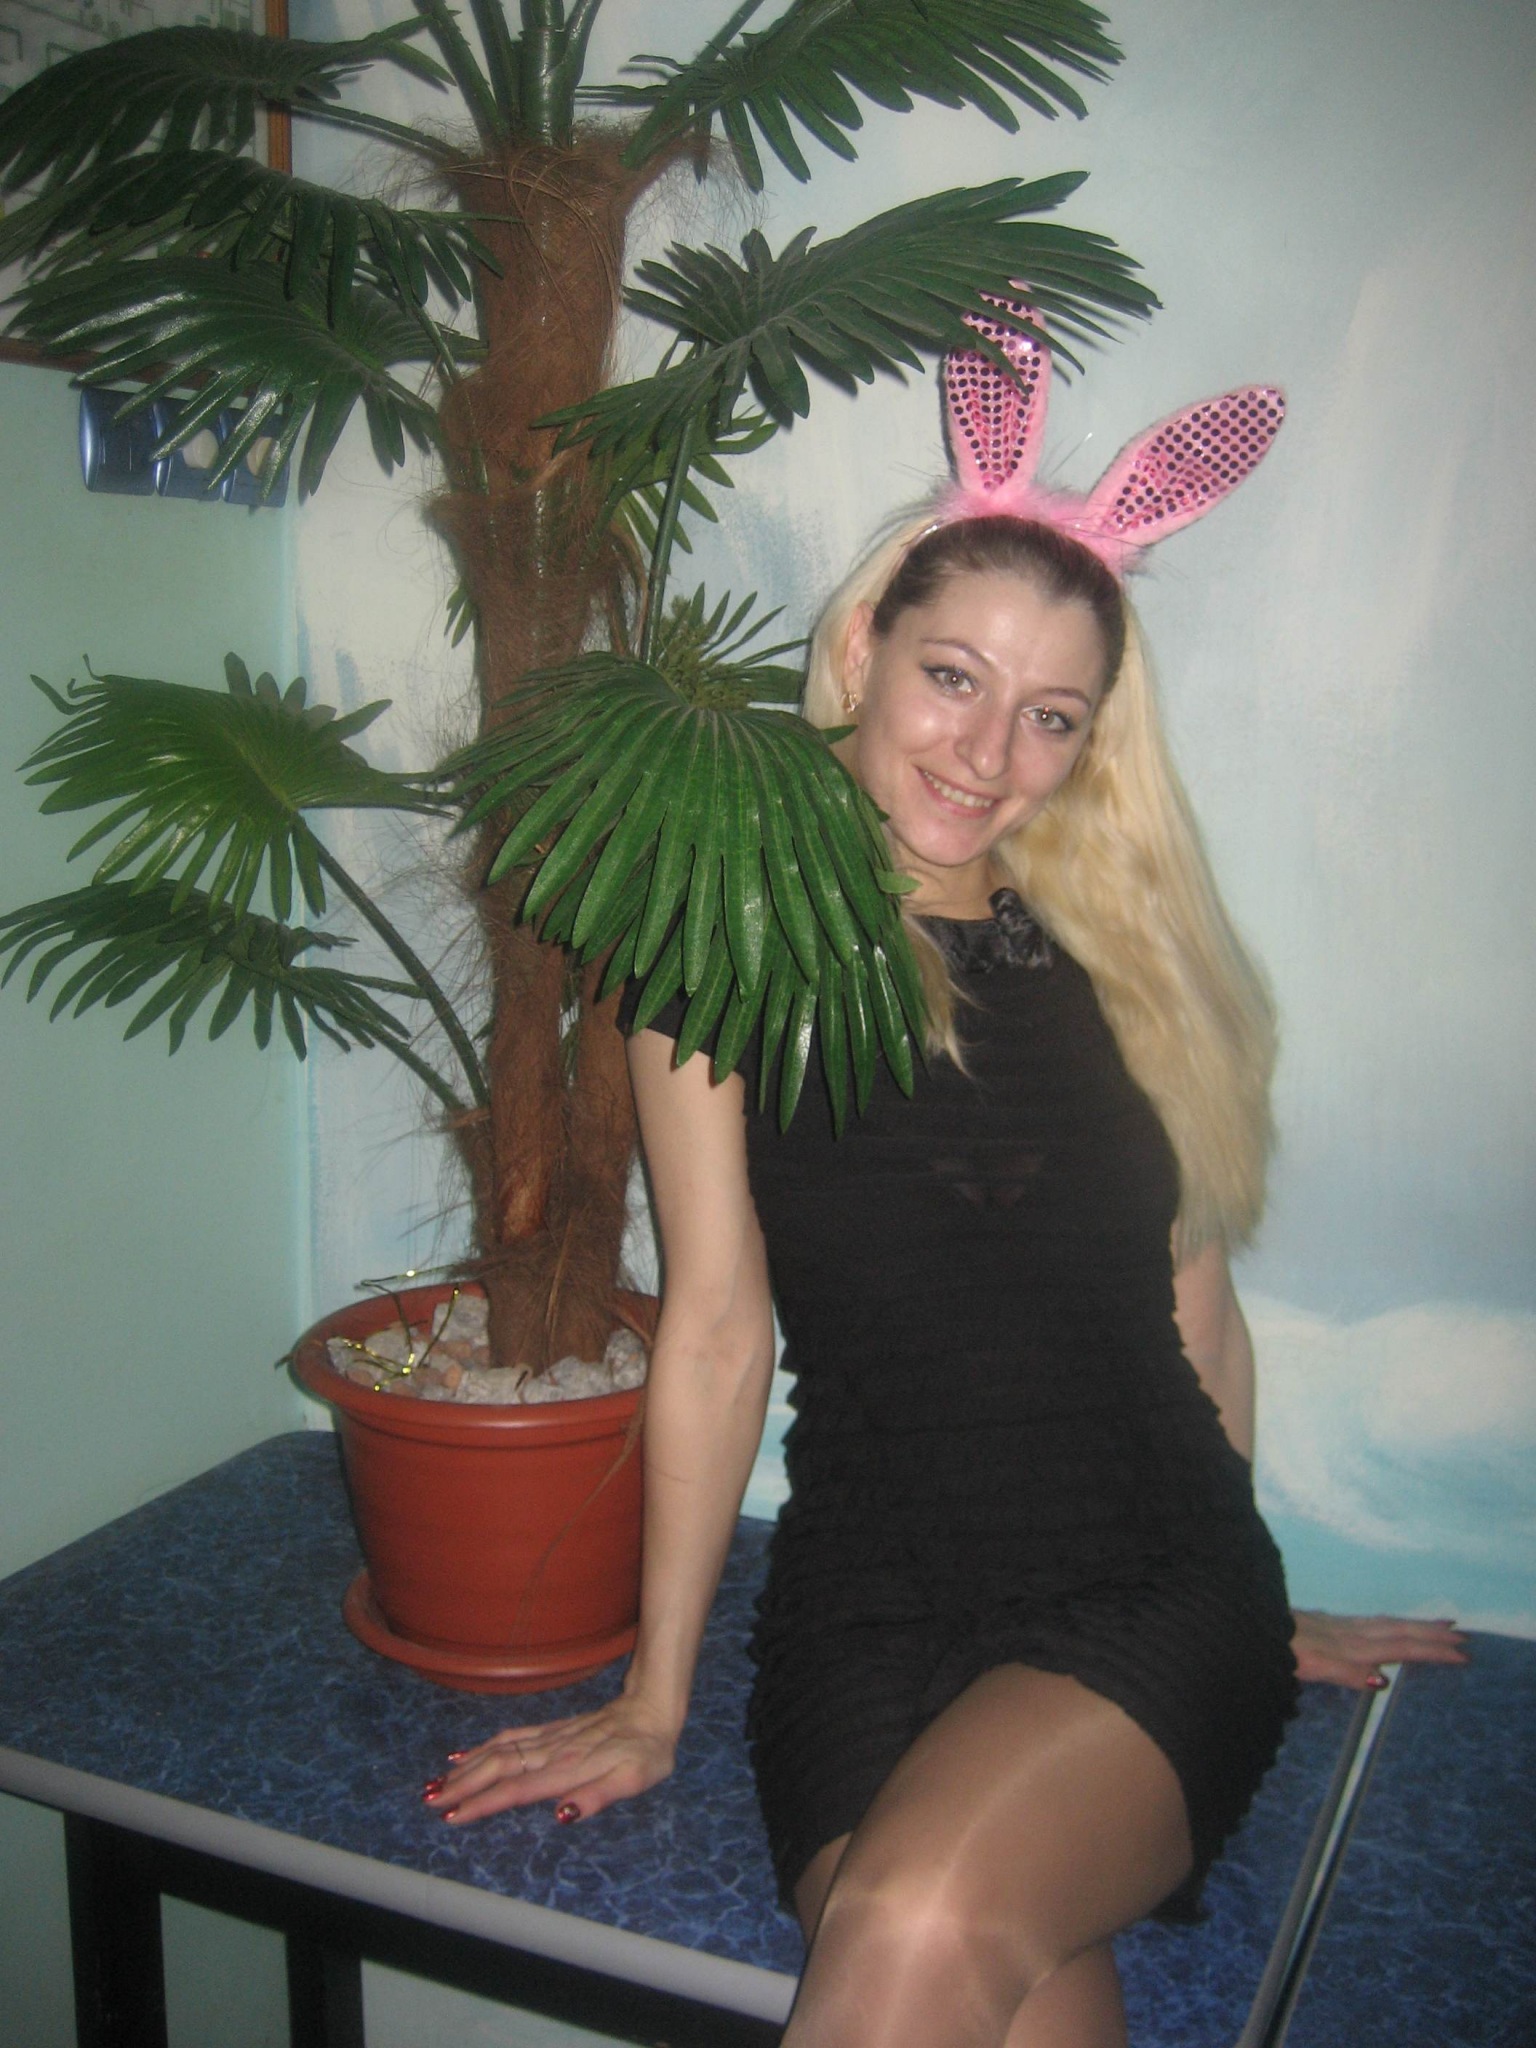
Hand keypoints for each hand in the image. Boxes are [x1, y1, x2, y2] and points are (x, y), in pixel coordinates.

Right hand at [425, 1691, 678, 1826]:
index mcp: (569, 1769)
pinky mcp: (550, 1730)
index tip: (452, 1816)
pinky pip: (510, 1737)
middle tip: (428, 1802)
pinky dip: (482, 1746)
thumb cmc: (647, 1753)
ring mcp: (549, 1739)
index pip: (517, 1789)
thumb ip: (598, 1797)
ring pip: (499, 1751)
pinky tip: (462, 1755)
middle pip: (499, 1767)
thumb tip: (561, 1815)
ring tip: (434, 1783)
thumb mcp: (635, 1780)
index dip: (484, 1803)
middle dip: (462, 1785)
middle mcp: (552, 1752)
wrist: (652, 1709)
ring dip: (466, 1768)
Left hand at [1291, 1609, 1468, 1688]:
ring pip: (1386, 1624)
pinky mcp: (1327, 1625)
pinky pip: (1370, 1622)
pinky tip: (1390, 1626)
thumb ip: (1346, 1672)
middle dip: (1431, 1635)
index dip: (1431, 1651)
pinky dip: (1390, 1624)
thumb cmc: (1278, 1652)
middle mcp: (1349, 1632)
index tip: (1462, 1654)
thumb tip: (1384, 1680)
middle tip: (1463, 1636)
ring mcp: (1338, 1626)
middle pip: (1398, 1631)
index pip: (1400, 1647)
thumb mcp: (1311, 1666)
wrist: (1250, 1626)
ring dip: (1415, 1625)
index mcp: (1350, 1645)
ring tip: (1439, 1625)